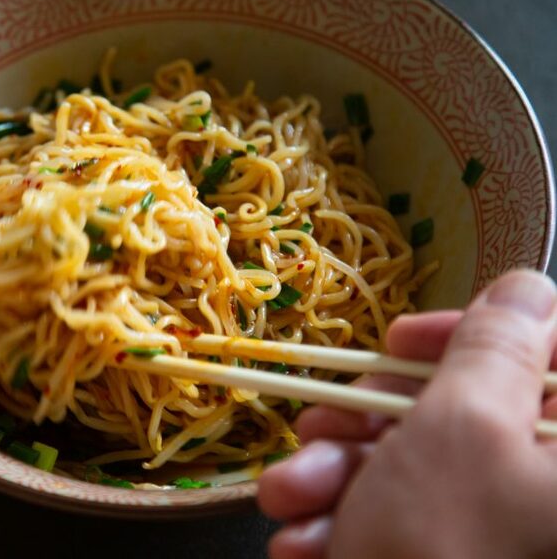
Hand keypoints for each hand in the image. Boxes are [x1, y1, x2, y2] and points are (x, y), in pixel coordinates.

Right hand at [258, 269, 556, 558]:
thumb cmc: (448, 549)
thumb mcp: (461, 428)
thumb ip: (494, 343)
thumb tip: (527, 286)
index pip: (554, 356)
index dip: (476, 333)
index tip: (403, 337)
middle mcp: (548, 500)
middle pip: (468, 421)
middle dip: (370, 421)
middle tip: (316, 425)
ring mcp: (502, 538)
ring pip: (420, 477)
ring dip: (339, 479)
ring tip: (288, 499)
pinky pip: (405, 528)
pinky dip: (347, 526)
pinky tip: (304, 542)